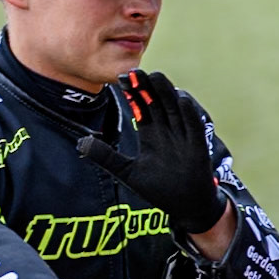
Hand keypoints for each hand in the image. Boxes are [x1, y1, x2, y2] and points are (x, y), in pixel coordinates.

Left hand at [77, 70, 226, 233]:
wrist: (185, 207)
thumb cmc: (160, 190)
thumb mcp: (127, 172)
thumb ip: (106, 157)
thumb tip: (81, 144)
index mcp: (151, 134)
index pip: (141, 107)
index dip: (132, 93)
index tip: (121, 79)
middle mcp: (167, 131)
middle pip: (156, 102)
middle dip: (146, 87)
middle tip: (134, 71)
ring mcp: (183, 137)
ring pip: (174, 109)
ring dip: (166, 92)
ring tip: (155, 76)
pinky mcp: (197, 147)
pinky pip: (193, 126)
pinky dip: (189, 113)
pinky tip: (181, 99)